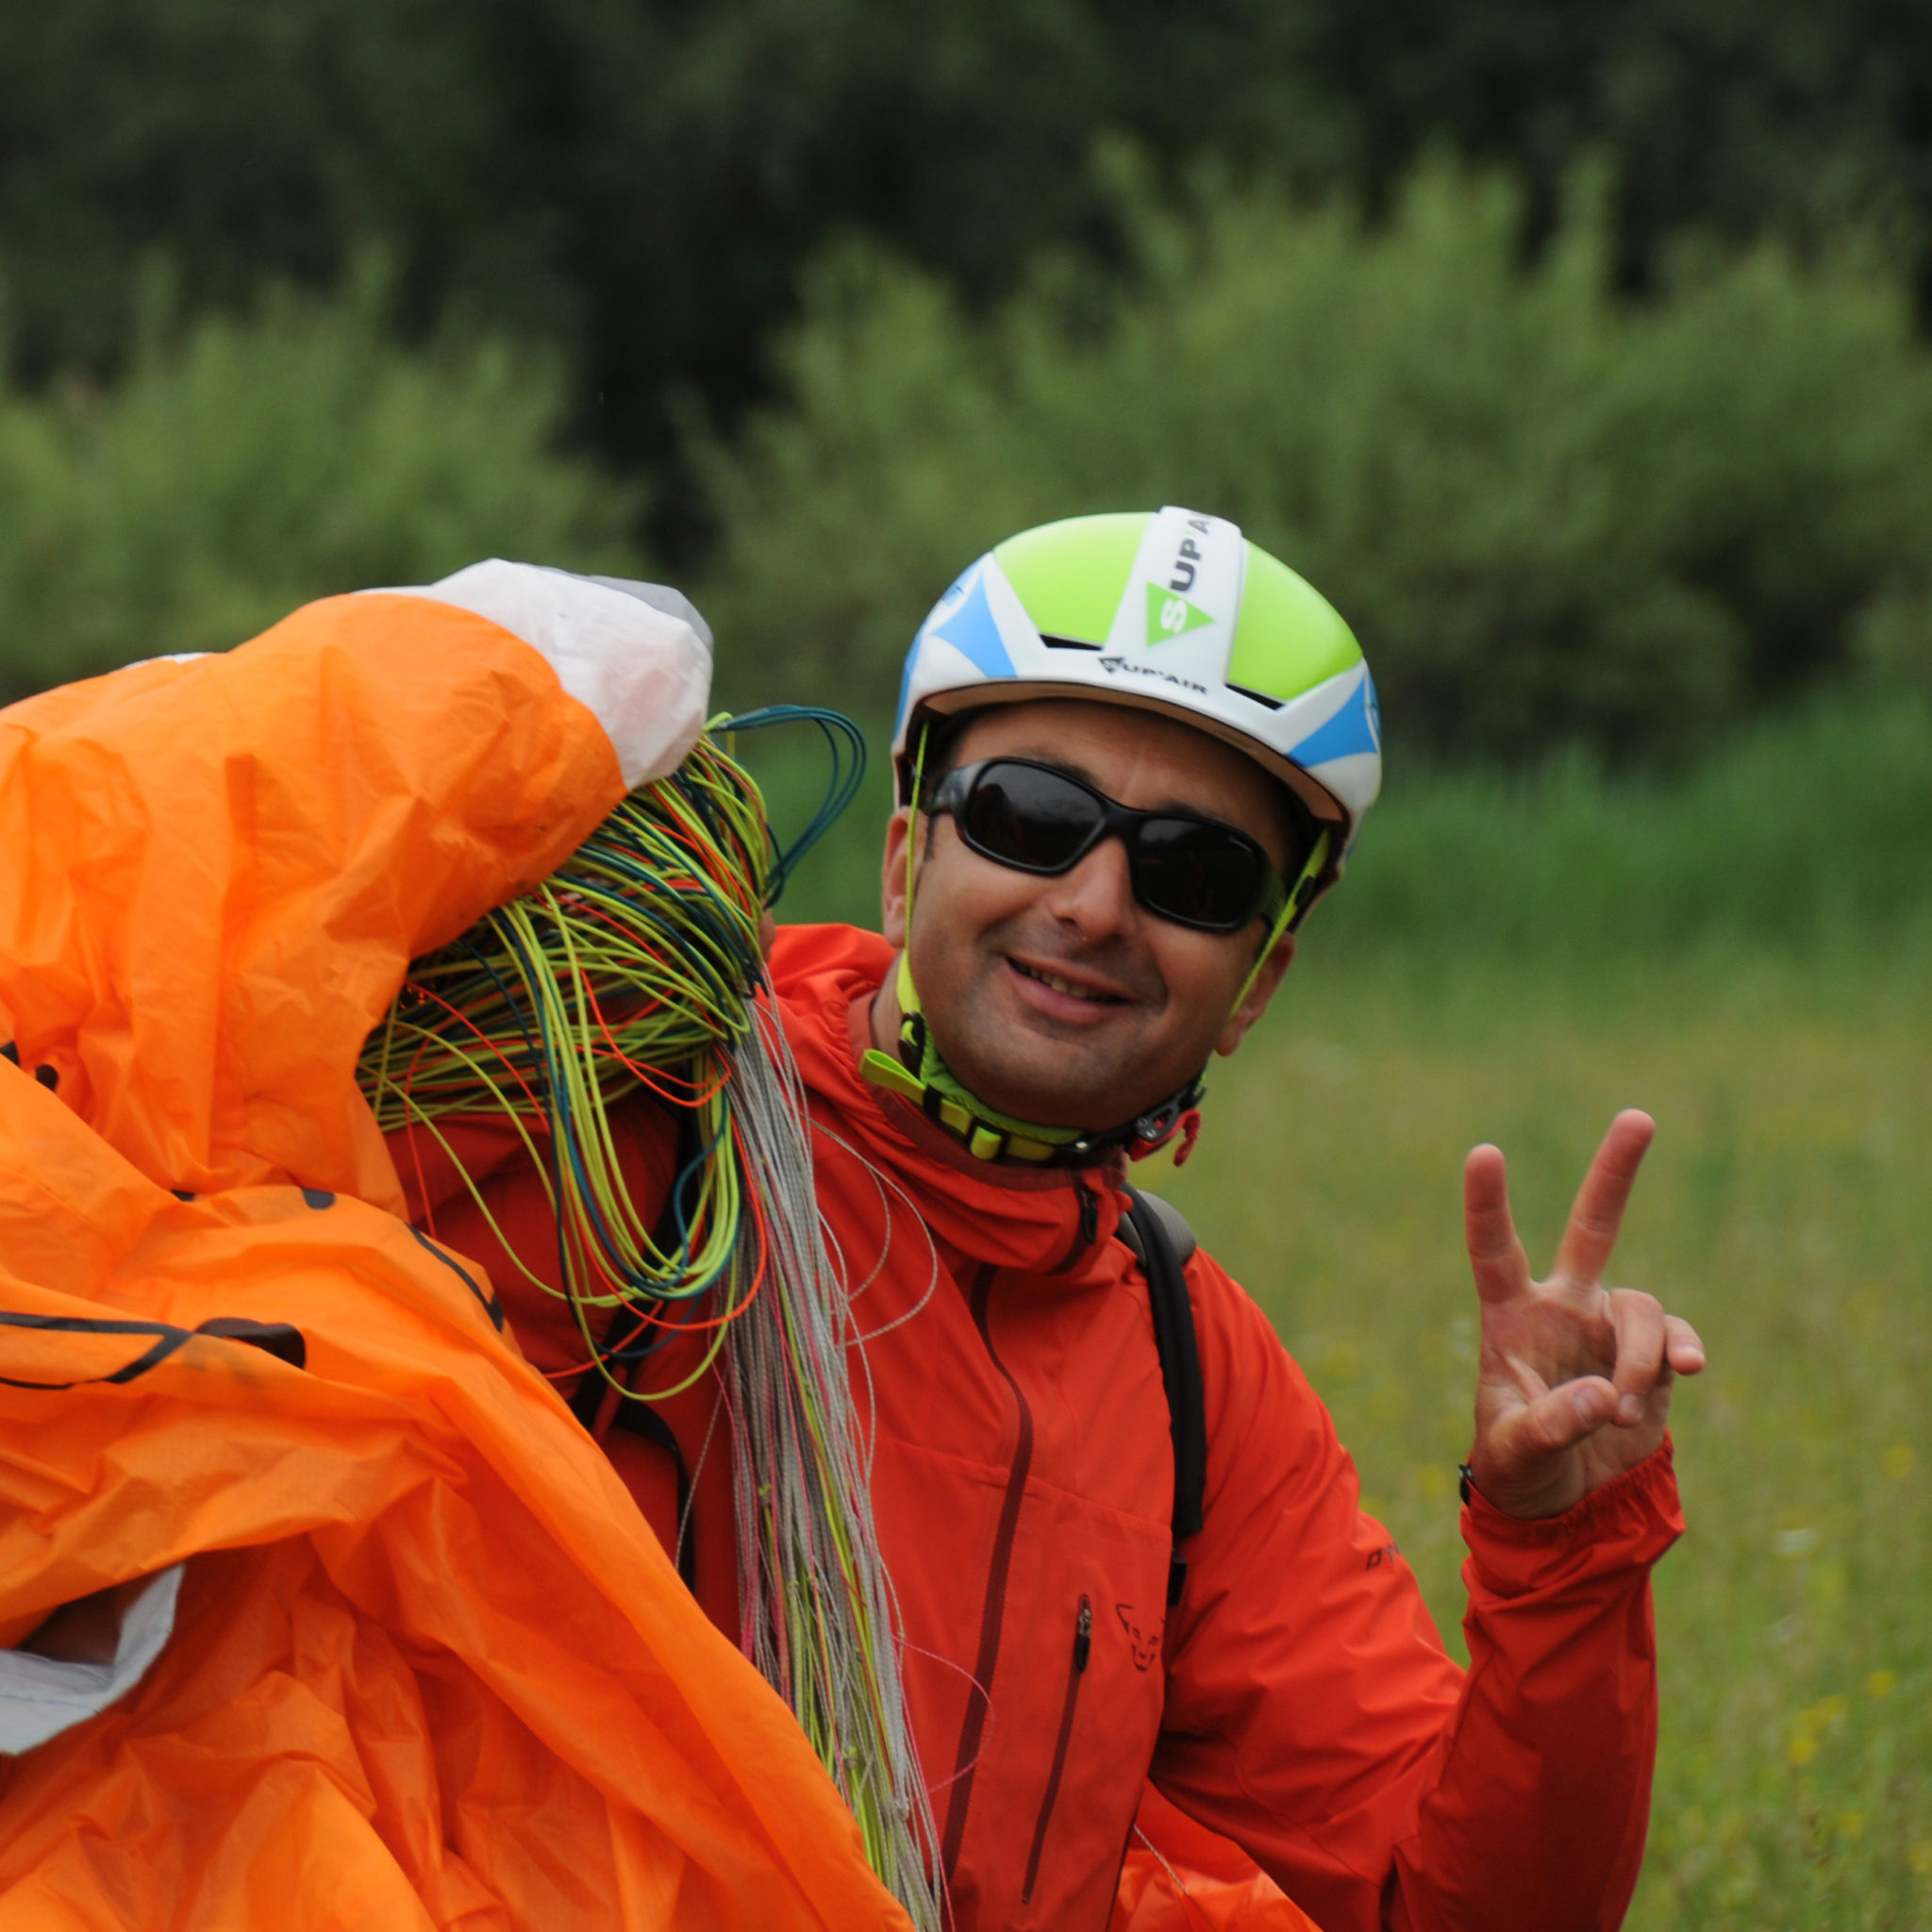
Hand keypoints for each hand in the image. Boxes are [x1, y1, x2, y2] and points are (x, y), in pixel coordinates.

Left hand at [1463, 1109, 1704, 1518]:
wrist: (1568, 1504)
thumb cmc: (1519, 1467)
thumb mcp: (1516, 1451)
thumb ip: (1551, 1424)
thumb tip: (1605, 1396)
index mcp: (1510, 1316)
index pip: (1494, 1250)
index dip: (1488, 1204)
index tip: (1484, 1152)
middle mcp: (1562, 1307)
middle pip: (1591, 1227)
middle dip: (1615, 1173)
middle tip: (1639, 1117)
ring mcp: (1610, 1327)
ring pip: (1640, 1310)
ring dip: (1639, 1359)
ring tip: (1623, 1412)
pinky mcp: (1656, 1357)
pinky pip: (1675, 1338)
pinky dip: (1682, 1351)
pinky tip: (1689, 1370)